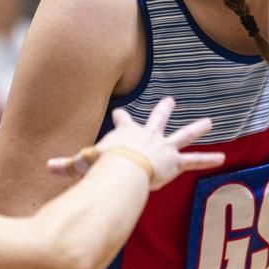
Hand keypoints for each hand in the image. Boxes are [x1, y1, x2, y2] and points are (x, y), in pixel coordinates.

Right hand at [46, 97, 224, 189]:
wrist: (124, 168)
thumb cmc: (103, 165)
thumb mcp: (83, 163)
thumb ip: (66, 166)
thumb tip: (45, 168)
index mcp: (127, 133)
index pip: (123, 121)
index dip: (122, 117)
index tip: (120, 111)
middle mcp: (148, 135)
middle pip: (158, 117)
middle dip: (164, 108)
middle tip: (171, 100)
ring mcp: (164, 146)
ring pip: (183, 134)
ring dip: (197, 128)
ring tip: (210, 123)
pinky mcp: (175, 161)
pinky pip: (194, 160)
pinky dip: (208, 159)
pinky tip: (223, 158)